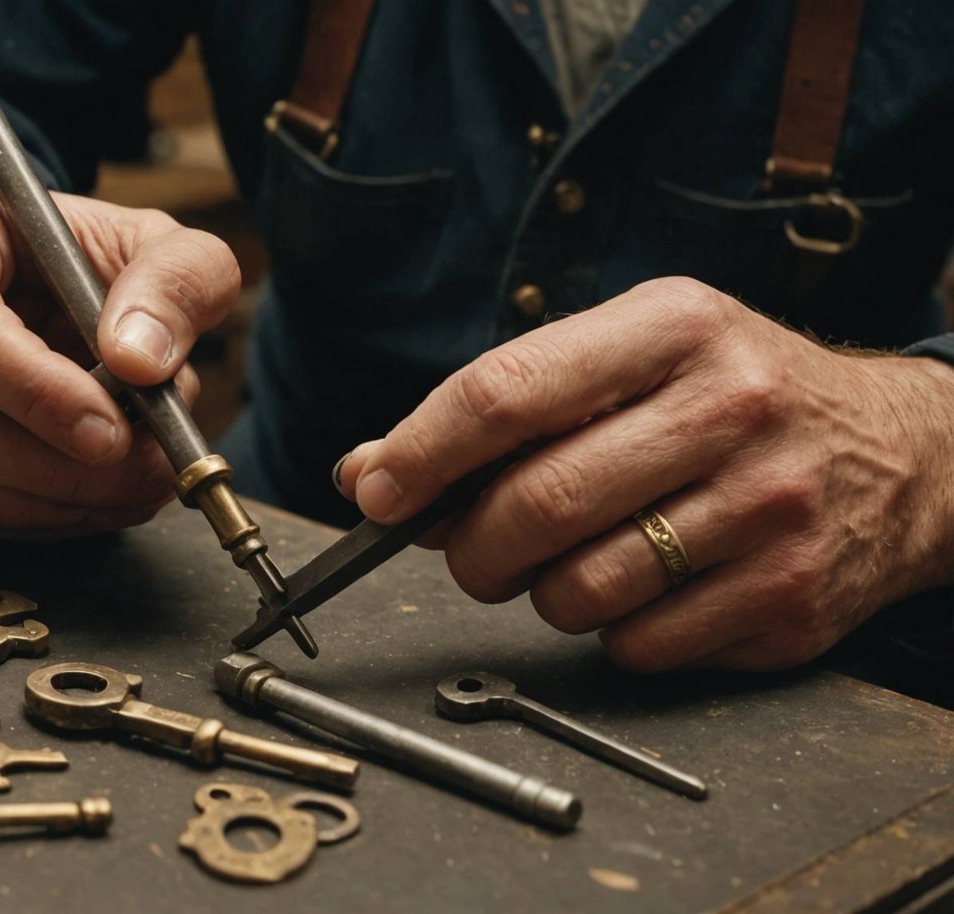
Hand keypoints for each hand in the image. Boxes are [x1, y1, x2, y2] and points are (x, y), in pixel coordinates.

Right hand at [0, 183, 239, 537]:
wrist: (40, 288)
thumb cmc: (88, 260)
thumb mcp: (153, 242)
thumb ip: (173, 281)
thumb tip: (139, 361)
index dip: (32, 389)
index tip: (110, 429)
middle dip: (53, 465)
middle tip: (142, 472)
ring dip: (53, 500)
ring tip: (137, 486)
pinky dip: (35, 519)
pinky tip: (97, 498)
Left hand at [337, 277, 953, 670]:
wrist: (906, 453)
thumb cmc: (732, 397)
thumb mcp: (633, 357)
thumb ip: (504, 406)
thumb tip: (368, 473)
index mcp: (673, 326)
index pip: (507, 393)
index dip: (420, 454)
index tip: (376, 493)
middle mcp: (731, 407)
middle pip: (536, 503)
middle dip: (472, 545)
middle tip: (472, 549)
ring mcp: (769, 508)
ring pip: (580, 590)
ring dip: (543, 593)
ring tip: (573, 561)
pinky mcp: (790, 598)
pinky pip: (638, 646)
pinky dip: (613, 632)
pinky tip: (648, 588)